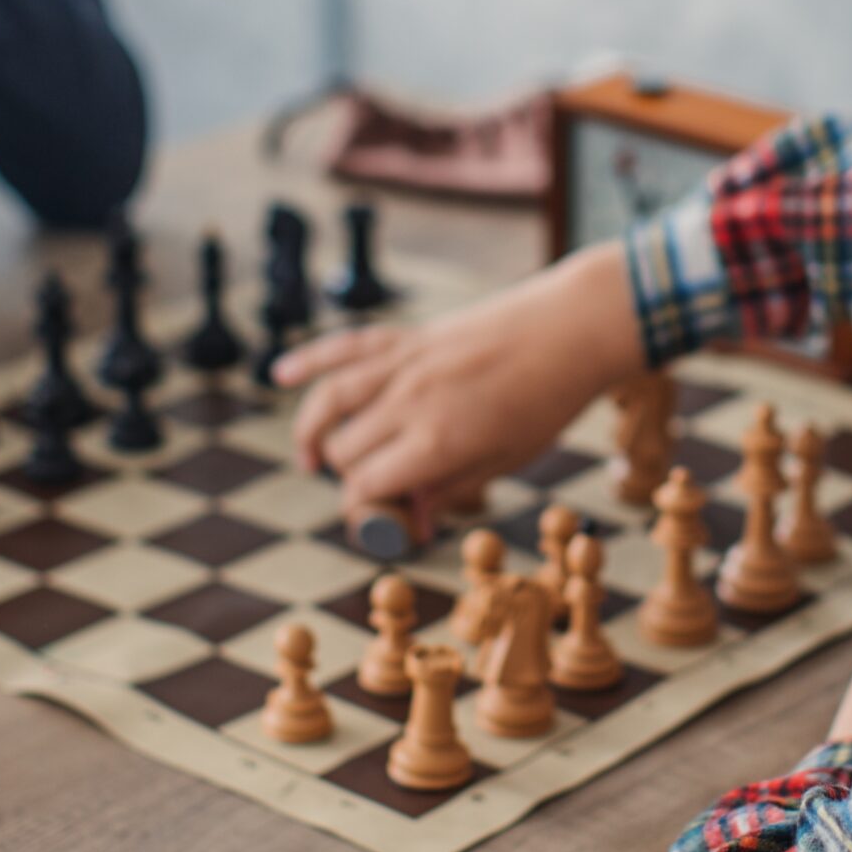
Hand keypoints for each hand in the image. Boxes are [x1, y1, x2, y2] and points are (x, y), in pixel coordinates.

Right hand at [279, 243, 648, 519]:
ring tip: (311, 459)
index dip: (363, 512)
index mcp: (435, 442)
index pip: (365, 487)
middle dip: (349, 478)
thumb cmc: (546, 401)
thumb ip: (450, 487)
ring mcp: (404, 364)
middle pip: (345, 449)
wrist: (570, 330)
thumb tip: (411, 518)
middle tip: (375, 490)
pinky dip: (308, 360)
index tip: (379, 521)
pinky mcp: (408, 336)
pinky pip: (345, 346)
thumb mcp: (506, 459)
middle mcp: (409, 402)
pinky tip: (281, 374)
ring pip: (331, 402)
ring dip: (312, 433)